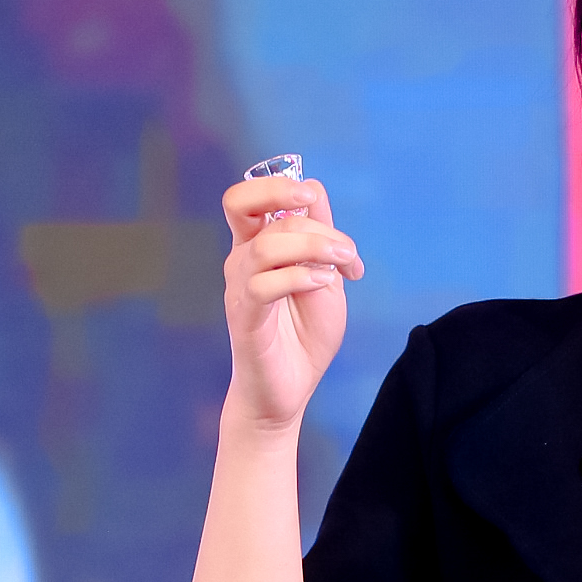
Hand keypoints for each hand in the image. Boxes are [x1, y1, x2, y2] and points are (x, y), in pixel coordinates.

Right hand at [219, 164, 363, 434]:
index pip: (252, 196)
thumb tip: (312, 190)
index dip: (290, 190)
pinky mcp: (245, 317)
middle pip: (243, 203)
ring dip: (312, 245)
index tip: (329, 220)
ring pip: (264, 244)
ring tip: (341, 266)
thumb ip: (319, 238)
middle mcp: (242, 260)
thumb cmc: (303, 337)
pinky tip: (324, 284)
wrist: (291, 391)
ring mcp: (240, 288)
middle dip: (294, 204)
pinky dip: (300, 276)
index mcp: (258, 246)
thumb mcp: (325, 278)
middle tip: (336, 238)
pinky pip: (263, 284)